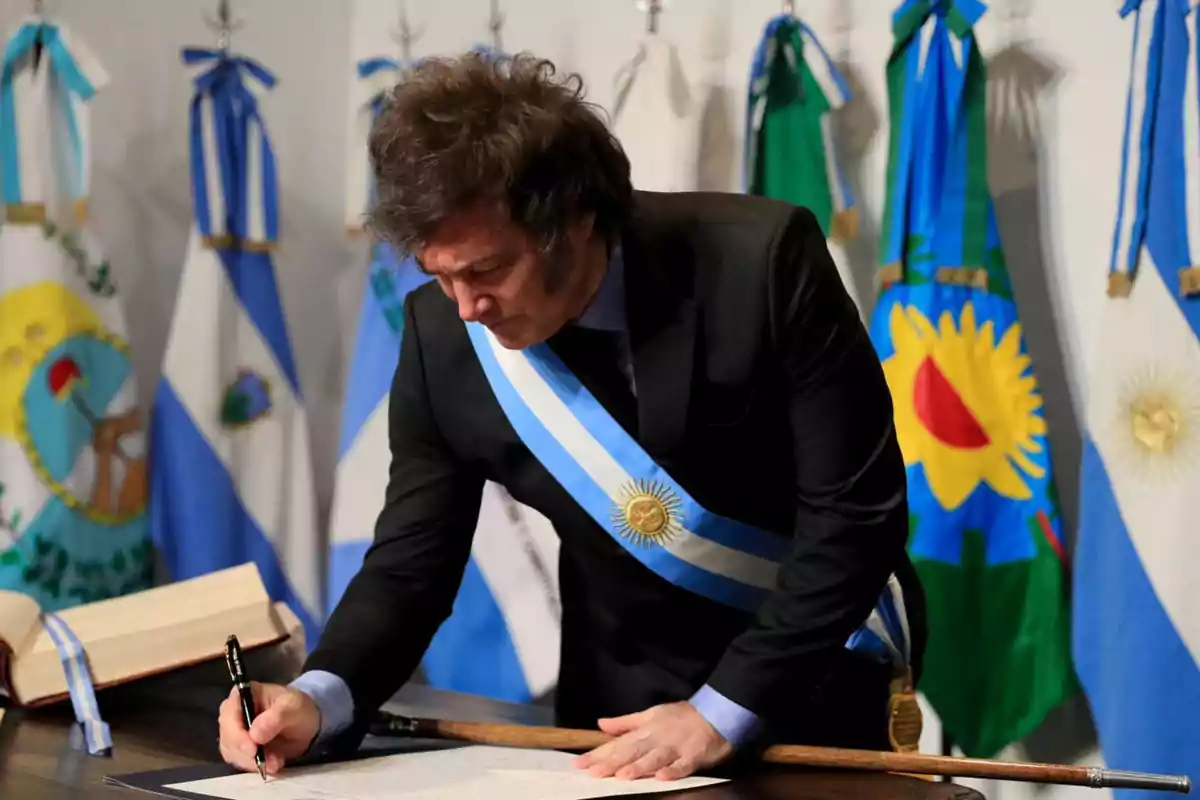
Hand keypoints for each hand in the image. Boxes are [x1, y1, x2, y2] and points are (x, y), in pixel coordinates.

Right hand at [218, 682, 320, 775]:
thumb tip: (255, 734)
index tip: (252, 749)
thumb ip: (276, 717)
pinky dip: (255, 766)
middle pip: (227, 735)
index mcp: (244, 694)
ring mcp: (234, 731)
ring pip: (231, 752)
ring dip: (252, 762)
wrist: (304, 725)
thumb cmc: (297, 708)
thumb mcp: (293, 706)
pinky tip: (273, 764)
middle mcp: (233, 712)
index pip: (229, 713)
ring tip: (276, 762)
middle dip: (245, 752)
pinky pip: (239, 761)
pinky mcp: (239, 748)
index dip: (236, 733)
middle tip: (266, 761)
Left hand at [572, 701, 732, 780]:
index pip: (617, 744)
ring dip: (639, 766)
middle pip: (631, 752)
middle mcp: (657, 738)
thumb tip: (601, 724)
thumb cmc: (682, 717)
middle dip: (612, 763)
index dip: (599, 754)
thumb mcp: (651, 714)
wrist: (716, 713)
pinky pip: (682, 766)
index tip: (580, 763)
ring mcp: (675, 748)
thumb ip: (626, 722)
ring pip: (654, 758)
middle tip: (593, 772)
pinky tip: (662, 777)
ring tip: (623, 776)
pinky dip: (673, 771)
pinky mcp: (693, 756)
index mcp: (645, 730)